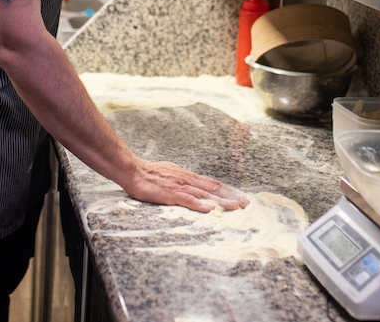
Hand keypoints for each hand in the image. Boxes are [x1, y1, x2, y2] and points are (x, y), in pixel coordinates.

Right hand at [123, 158, 248, 212]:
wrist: (133, 170)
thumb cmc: (150, 174)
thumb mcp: (172, 175)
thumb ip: (184, 183)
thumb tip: (196, 188)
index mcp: (188, 176)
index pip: (213, 183)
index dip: (228, 191)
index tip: (240, 198)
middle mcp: (188, 180)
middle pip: (214, 188)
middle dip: (231, 196)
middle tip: (246, 204)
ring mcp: (179, 186)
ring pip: (205, 194)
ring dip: (222, 201)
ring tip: (235, 207)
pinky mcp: (170, 193)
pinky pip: (187, 199)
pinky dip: (200, 204)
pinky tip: (210, 209)